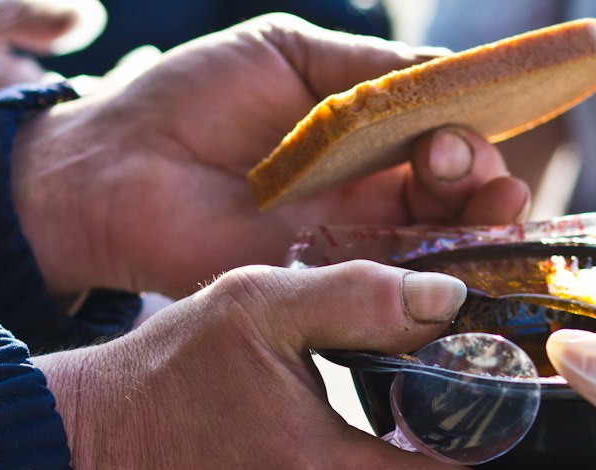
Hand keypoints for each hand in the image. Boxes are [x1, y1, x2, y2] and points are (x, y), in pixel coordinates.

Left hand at [12, 14, 531, 299]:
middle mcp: (368, 194)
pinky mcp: (322, 289)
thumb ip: (372, 69)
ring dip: (475, 223)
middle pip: (455, 196)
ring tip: (484, 200)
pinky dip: (431, 277)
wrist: (111, 170)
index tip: (465, 124)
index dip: (470, 134)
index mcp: (365, 137)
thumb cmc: (190, 100)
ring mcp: (349, 245)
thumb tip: (457, 70)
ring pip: (438, 244)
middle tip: (456, 162)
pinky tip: (454, 258)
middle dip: (479, 178)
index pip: (444, 138)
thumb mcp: (290, 55)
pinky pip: (390, 288)